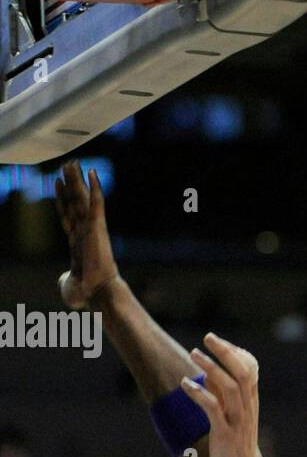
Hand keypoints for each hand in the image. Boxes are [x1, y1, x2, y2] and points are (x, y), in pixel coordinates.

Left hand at [54, 161, 121, 309]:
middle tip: (67, 165)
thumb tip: (64, 280)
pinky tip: (91, 172)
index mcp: (78, 243)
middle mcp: (85, 232)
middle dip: (70, 185)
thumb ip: (65, 279)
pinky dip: (95, 188)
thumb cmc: (87, 293)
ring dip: (77, 180)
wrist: (99, 292)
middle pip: (75, 203)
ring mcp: (91, 228)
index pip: (67, 217)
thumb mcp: (69, 285)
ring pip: (82, 199)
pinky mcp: (98, 227)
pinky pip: (96, 204)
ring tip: (72, 163)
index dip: (61, 200)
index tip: (57, 184)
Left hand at [182, 333, 263, 456]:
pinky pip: (214, 410)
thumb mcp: (231, 418)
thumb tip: (207, 375)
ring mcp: (238, 421)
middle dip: (225, 351)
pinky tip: (186, 384)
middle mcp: (247, 407)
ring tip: (194, 354)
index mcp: (250, 401)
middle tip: (207, 336)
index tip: (217, 341)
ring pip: (230, 387)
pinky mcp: (226, 435)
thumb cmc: (234, 448)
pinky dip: (200, 394)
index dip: (235, 351)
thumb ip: (222, 396)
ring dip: (211, 368)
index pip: (250, 368)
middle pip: (242, 371)